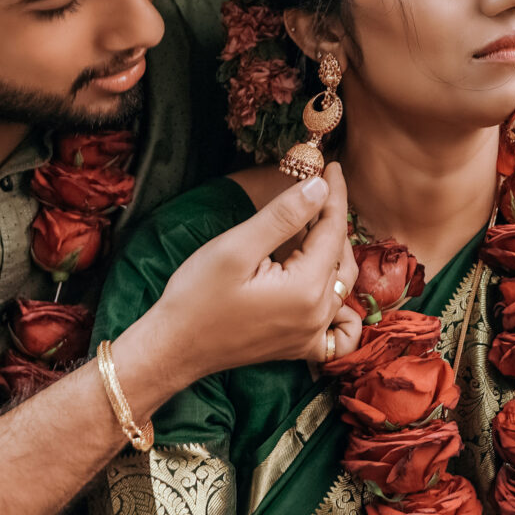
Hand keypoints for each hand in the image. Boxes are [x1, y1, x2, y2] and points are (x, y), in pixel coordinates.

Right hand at [126, 166, 363, 400]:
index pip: (333, 230)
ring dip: (333, 251)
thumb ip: (283, 216)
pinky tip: (326, 287)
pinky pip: (338, 329)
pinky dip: (340, 307)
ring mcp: (310, 334)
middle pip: (339, 255)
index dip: (333, 194)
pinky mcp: (299, 346)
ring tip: (315, 223)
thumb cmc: (196, 297)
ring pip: (340, 283)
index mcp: (306, 288)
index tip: (332, 166)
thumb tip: (319, 187)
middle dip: (332, 218)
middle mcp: (317, 314)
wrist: (174, 348)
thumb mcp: (237, 247)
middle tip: (319, 188)